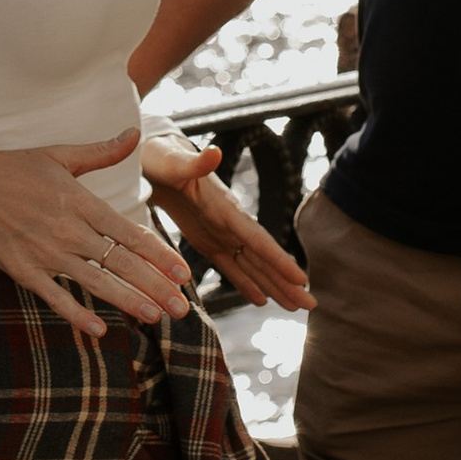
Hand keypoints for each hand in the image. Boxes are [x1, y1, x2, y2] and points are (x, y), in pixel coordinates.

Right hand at [0, 133, 193, 338]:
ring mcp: (46, 253)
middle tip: (181, 307)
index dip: (159, 256)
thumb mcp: (59, 154)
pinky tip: (99, 331)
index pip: (130, 234)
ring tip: (154, 317)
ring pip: (95, 283)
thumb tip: (133, 132)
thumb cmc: (13, 167)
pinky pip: (55, 297)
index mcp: (81, 202)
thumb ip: (101, 151)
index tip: (183, 273)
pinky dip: (77, 316)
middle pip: (121, 263)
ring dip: (127, 301)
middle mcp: (69, 231)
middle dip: (155, 286)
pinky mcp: (24, 271)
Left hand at [142, 136, 314, 313]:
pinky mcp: (206, 240)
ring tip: (295, 308)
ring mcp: (220, 233)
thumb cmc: (160, 157)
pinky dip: (245, 284)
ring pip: (252, 266)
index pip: (258, 238)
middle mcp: (230, 223)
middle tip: (311, 305)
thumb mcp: (173, 161)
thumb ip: (195, 163)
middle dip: (286, 282)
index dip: (279, 259)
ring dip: (273, 286)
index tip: (302, 279)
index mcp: (226, 207)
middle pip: (263, 258)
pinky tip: (261, 300)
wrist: (149, 159)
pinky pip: (230, 266)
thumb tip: (215, 151)